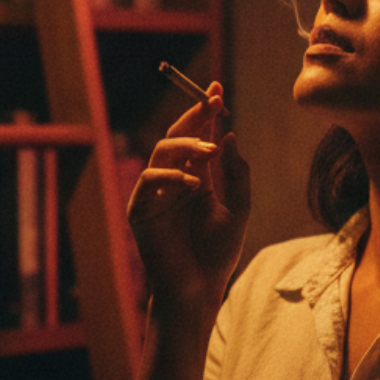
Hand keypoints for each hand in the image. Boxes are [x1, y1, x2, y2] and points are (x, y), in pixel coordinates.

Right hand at [127, 82, 250, 321]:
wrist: (198, 290)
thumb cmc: (217, 254)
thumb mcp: (239, 209)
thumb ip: (236, 174)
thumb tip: (228, 136)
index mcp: (195, 177)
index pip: (198, 136)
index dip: (205, 111)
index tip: (217, 89)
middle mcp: (173, 180)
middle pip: (177, 135)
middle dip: (194, 116)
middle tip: (213, 103)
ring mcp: (154, 194)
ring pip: (162, 151)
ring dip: (186, 144)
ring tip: (211, 152)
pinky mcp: (140, 210)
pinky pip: (149, 181)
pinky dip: (171, 176)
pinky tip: (193, 184)